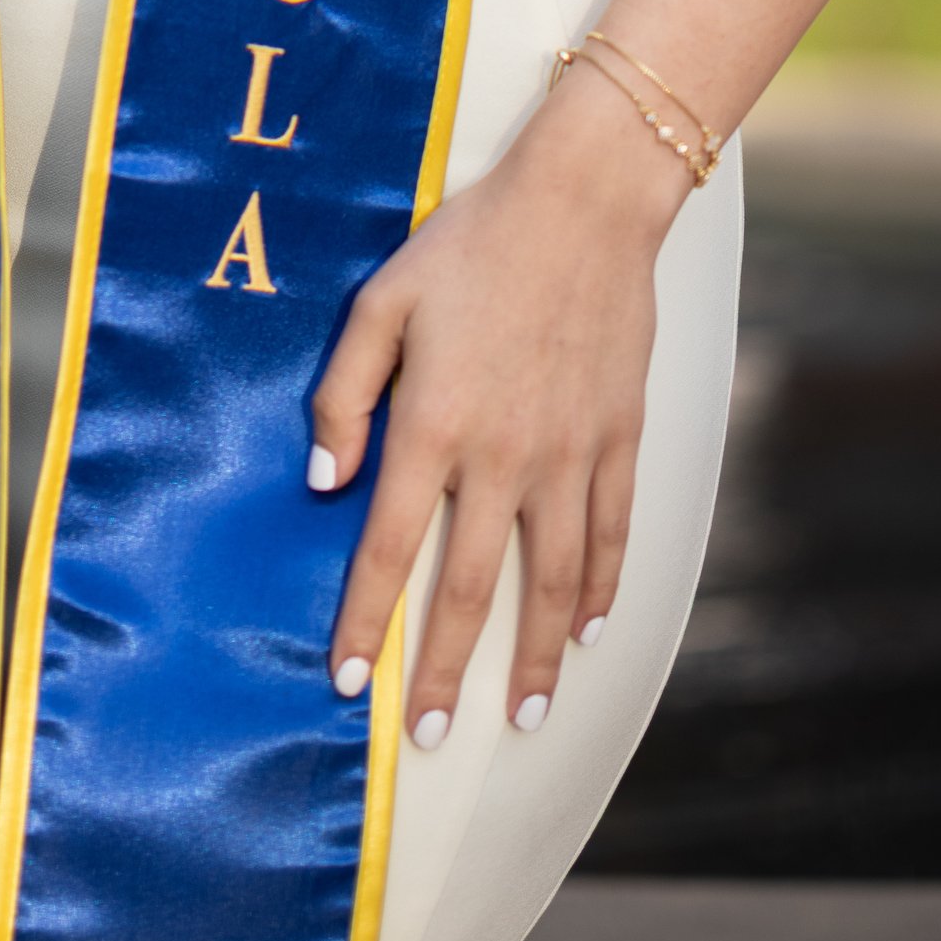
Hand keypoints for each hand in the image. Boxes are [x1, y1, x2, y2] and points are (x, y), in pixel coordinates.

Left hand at [310, 63, 688, 742]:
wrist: (583, 203)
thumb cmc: (470, 245)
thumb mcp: (382, 301)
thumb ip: (343, 394)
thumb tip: (323, 481)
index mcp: (433, 424)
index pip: (390, 548)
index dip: (365, 622)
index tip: (348, 682)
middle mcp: (503, 456)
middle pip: (470, 588)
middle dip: (444, 671)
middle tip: (430, 736)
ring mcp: (569, 454)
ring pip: (552, 582)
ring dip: (535, 656)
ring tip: (521, 714)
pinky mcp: (618, 438)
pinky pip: (611, 534)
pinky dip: (600, 591)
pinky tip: (588, 631)